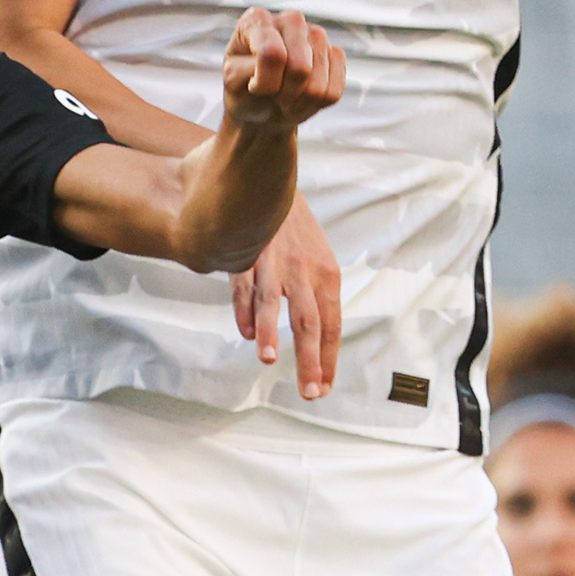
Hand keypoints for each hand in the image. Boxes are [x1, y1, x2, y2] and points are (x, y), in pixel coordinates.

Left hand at [219, 6, 344, 132]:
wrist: (262, 108)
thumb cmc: (243, 91)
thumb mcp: (232, 82)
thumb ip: (247, 69)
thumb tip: (277, 58)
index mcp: (257, 20)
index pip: (272, 54)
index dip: (264, 83)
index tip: (254, 88)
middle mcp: (290, 20)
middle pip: (300, 68)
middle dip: (285, 94)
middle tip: (273, 98)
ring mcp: (316, 35)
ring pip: (318, 83)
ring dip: (300, 103)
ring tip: (286, 100)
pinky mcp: (335, 54)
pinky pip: (334, 90)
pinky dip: (317, 105)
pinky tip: (303, 99)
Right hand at [230, 201, 341, 400]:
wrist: (271, 183)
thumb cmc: (296, 230)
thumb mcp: (318, 260)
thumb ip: (317, 297)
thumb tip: (318, 339)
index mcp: (327, 276)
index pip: (331, 325)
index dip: (328, 358)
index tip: (324, 387)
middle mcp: (304, 272)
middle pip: (309, 321)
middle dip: (309, 359)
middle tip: (309, 391)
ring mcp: (274, 264)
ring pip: (273, 303)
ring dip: (270, 332)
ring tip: (270, 359)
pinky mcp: (247, 255)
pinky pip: (244, 288)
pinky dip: (243, 311)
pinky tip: (244, 333)